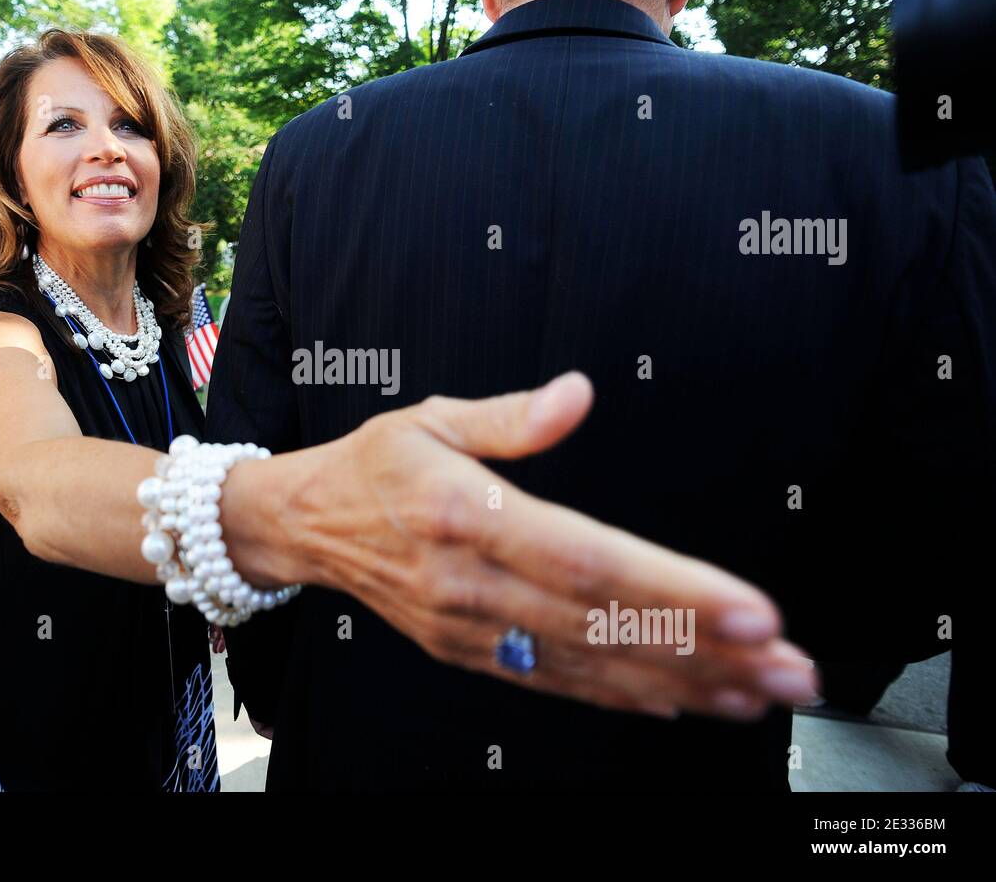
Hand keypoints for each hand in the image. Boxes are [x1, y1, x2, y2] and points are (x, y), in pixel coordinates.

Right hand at [227, 373, 818, 720]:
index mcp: (463, 513)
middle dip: (706, 650)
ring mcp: (470, 630)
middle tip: (792, 667)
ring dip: (684, 683)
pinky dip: (624, 697)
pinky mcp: (469, 654)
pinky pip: (556, 684)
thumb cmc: (375, 464)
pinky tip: (685, 703)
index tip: (751, 608)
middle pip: (604, 625)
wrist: (305, 527)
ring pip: (590, 666)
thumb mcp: (430, 416)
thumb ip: (510, 415)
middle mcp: (470, 584)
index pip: (585, 559)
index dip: (671, 589)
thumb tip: (581, 394)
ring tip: (764, 692)